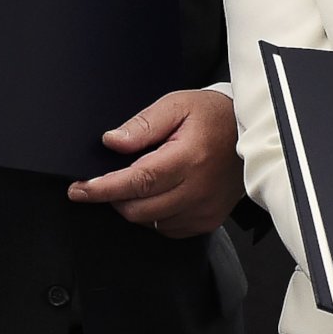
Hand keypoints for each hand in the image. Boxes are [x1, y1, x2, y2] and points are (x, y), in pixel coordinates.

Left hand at [68, 88, 242, 237]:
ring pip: (150, 221)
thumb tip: (112, 142)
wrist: (252, 133)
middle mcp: (198, 188)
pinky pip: (167, 228)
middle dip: (113, 197)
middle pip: (138, 208)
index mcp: (189, 158)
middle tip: (104, 181)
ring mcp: (204, 208)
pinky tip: (159, 194)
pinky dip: (154, 215)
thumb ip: (143, 124)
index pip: (137, 181)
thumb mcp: (177, 105)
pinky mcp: (208, 220)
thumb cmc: (215, 116)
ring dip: (134, 206)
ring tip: (138, 183)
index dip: (103, 188)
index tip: (79, 189)